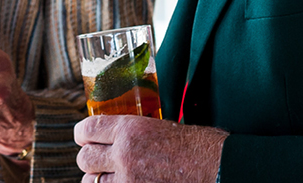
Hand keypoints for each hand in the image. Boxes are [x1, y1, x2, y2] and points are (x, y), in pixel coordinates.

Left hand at [74, 114, 226, 182]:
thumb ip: (135, 130)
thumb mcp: (163, 125)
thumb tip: (121, 134)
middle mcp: (124, 154)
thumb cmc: (200, 146)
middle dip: (89, 160)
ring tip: (109, 178)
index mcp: (130, 129)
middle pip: (85, 158)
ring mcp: (129, 180)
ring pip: (92, 182)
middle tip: (98, 161)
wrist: (220, 169)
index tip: (84, 138)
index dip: (82, 134)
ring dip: (98, 180)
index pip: (87, 129)